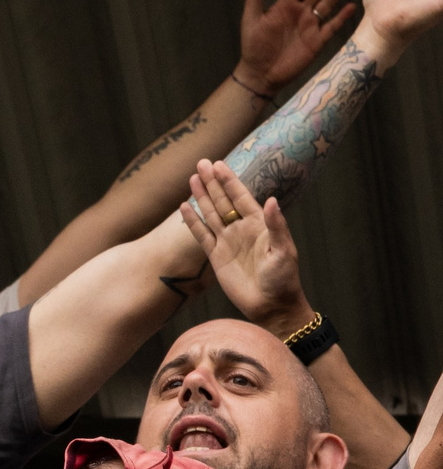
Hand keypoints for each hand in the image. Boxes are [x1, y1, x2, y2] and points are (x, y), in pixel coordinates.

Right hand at [180, 160, 308, 333]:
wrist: (271, 306)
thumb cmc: (284, 279)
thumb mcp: (284, 251)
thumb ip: (276, 225)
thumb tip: (272, 200)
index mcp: (260, 224)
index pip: (241, 197)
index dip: (230, 181)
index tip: (219, 165)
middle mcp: (242, 229)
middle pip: (223, 200)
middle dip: (213, 182)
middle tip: (201, 163)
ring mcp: (227, 242)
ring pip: (211, 213)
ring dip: (202, 196)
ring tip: (192, 178)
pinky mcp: (216, 256)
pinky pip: (200, 235)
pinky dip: (192, 221)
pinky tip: (184, 207)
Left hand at [237, 0, 355, 93]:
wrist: (260, 74)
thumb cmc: (253, 46)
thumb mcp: (251, 19)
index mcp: (285, 6)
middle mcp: (300, 12)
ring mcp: (310, 26)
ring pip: (328, 3)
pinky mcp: (318, 41)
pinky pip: (332, 26)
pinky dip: (342, 17)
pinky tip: (352, 6)